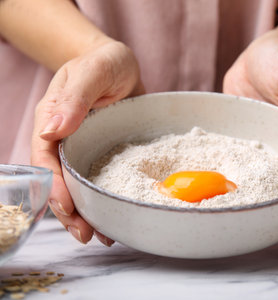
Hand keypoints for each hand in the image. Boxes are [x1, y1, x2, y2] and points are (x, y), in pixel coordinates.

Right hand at [31, 40, 144, 244]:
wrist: (121, 65)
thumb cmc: (104, 62)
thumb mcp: (92, 71)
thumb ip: (73, 98)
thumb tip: (51, 132)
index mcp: (53, 120)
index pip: (46, 159)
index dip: (53, 185)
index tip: (67, 206)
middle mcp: (66, 140)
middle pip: (60, 181)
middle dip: (69, 210)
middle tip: (86, 233)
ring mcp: (85, 149)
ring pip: (79, 187)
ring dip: (88, 213)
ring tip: (103, 235)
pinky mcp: (105, 154)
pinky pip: (101, 180)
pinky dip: (105, 200)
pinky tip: (115, 217)